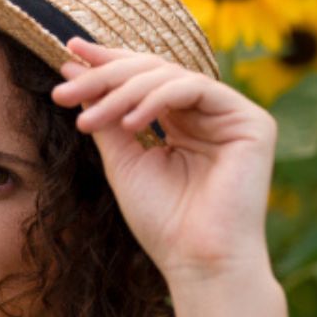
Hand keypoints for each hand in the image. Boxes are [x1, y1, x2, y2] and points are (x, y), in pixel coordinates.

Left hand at [50, 42, 276, 288]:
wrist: (198, 263)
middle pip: (155, 71)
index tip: (69, 53)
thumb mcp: (123, 161)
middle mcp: (209, 113)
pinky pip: (195, 89)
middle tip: (65, 85)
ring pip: (171, 75)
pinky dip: (157, 99)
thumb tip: (75, 73)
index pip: (146, 79)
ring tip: (88, 118)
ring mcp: (231, 115)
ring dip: (122, 91)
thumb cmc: (163, 223)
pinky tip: (129, 122)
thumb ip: (106, 117)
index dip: (109, 63)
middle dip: (107, 75)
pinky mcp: (251, 120)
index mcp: (184, 122)